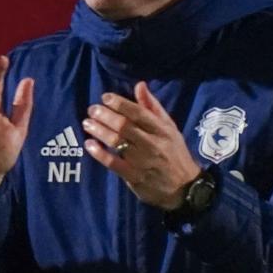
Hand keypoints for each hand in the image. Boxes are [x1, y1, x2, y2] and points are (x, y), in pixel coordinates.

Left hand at [82, 81, 200, 209]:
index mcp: (161, 130)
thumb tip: (139, 85)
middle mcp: (152, 143)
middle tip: (92, 109)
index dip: (120, 103)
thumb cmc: (175, 153)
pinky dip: (99, 154)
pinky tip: (89, 145)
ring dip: (100, 131)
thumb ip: (152, 107)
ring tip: (87, 123)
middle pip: (124, 126)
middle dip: (106, 116)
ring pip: (117, 143)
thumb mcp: (169, 127)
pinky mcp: (134, 177)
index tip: (105, 97)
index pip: (139, 113)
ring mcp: (142, 161)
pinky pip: (113, 163)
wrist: (184, 187)